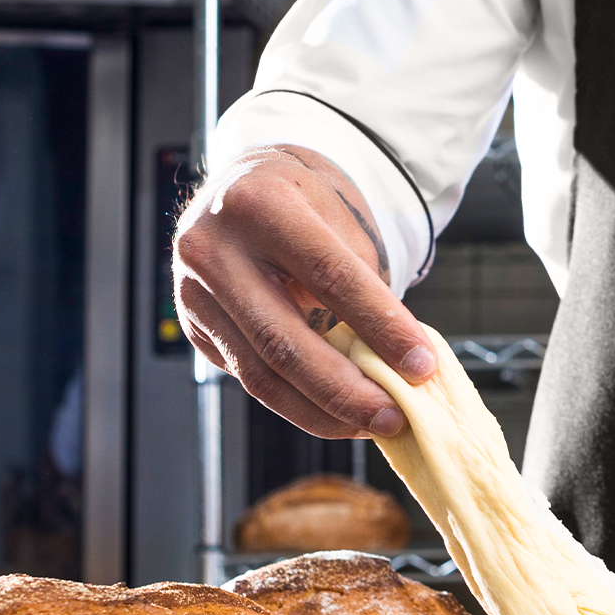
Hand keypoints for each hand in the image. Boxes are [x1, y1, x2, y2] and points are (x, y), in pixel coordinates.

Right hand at [173, 145, 435, 437]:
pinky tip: (337, 414)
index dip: (380, 326)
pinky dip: (299, 404)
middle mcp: (212, 249)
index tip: (422, 365)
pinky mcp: (193, 329)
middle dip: (346, 390)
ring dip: (322, 410)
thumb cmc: (307, 206)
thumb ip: (365, 286)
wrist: (245, 189)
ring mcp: (193, 293)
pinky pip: (250, 378)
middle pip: (284, 340)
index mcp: (259, 204)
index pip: (330, 277)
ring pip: (261, 374)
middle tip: (395, 418)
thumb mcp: (342, 221)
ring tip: (371, 424)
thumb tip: (400, 364)